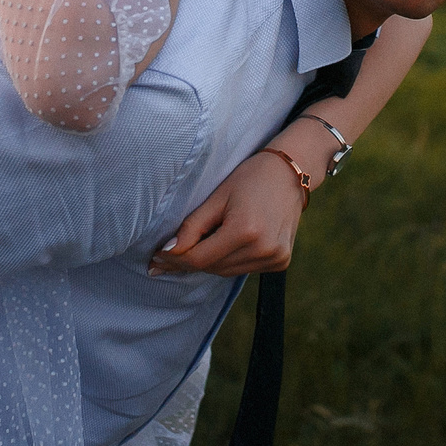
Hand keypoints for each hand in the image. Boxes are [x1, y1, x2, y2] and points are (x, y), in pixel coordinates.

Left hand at [150, 148, 305, 276]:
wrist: (291, 173)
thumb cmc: (250, 178)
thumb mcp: (217, 197)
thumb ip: (192, 227)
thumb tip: (168, 251)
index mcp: (246, 231)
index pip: (200, 259)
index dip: (174, 260)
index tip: (154, 260)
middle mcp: (263, 249)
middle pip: (212, 268)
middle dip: (190, 261)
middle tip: (170, 252)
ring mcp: (275, 258)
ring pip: (226, 272)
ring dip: (210, 262)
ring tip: (202, 243)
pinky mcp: (281, 261)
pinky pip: (243, 268)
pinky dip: (230, 261)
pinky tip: (229, 243)